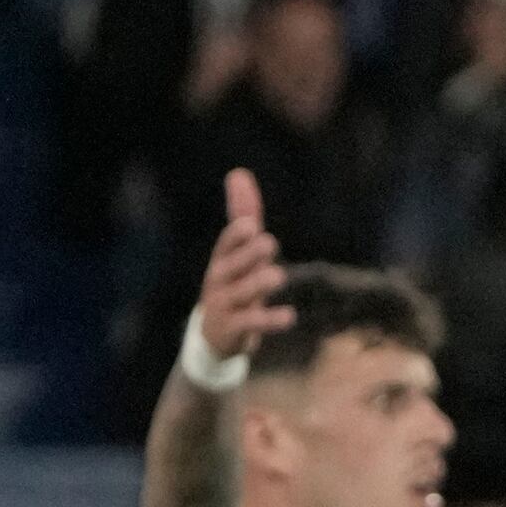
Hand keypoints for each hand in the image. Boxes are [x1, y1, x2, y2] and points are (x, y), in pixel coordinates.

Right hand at [191, 169, 286, 365]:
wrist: (216, 333)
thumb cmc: (233, 283)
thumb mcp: (239, 250)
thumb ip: (243, 214)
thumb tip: (240, 173)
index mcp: (222, 261)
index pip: (226, 244)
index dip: (236, 236)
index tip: (251, 224)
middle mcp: (220, 280)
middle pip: (231, 266)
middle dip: (248, 255)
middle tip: (269, 242)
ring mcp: (225, 305)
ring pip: (241, 293)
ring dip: (259, 284)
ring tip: (279, 275)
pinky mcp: (234, 328)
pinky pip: (252, 323)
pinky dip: (269, 320)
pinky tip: (289, 316)